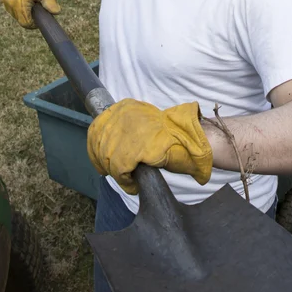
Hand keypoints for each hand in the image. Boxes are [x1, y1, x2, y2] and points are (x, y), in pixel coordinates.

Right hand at [1, 0, 60, 28]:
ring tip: (34, 4)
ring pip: (17, 16)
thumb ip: (50, 3)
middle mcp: (10, 1)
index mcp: (19, 1)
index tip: (42, 18)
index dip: (34, 24)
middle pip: (21, 20)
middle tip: (40, 10)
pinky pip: (13, 10)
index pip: (25, 23)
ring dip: (26, 14)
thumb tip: (56, 12)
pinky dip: (21, 10)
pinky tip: (29, 3)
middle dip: (31, 18)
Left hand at [87, 98, 212, 194]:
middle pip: (99, 144)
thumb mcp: (144, 125)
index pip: (96, 128)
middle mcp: (124, 115)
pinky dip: (125, 182)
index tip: (101, 160)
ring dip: (117, 173)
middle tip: (119, 173)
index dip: (96, 147)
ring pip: (108, 158)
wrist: (195, 142)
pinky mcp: (135, 149)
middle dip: (105, 162)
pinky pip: (120, 171)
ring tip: (129, 179)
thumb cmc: (172, 138)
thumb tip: (99, 142)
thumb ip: (125, 129)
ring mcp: (129, 131)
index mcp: (125, 106)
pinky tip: (134, 185)